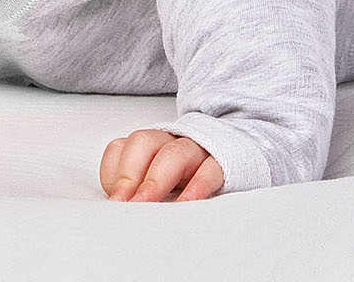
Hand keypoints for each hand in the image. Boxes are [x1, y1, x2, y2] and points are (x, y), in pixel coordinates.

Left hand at [99, 129, 224, 201]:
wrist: (239, 150)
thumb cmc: (187, 175)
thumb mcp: (157, 179)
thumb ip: (136, 189)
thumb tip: (118, 211)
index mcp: (149, 145)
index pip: (121, 147)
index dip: (114, 172)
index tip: (114, 201)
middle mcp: (170, 142)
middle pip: (144, 143)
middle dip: (129, 175)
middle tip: (124, 205)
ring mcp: (196, 149)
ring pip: (174, 154)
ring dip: (156, 180)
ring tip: (147, 205)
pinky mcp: (222, 162)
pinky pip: (209, 170)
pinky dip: (197, 186)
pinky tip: (187, 204)